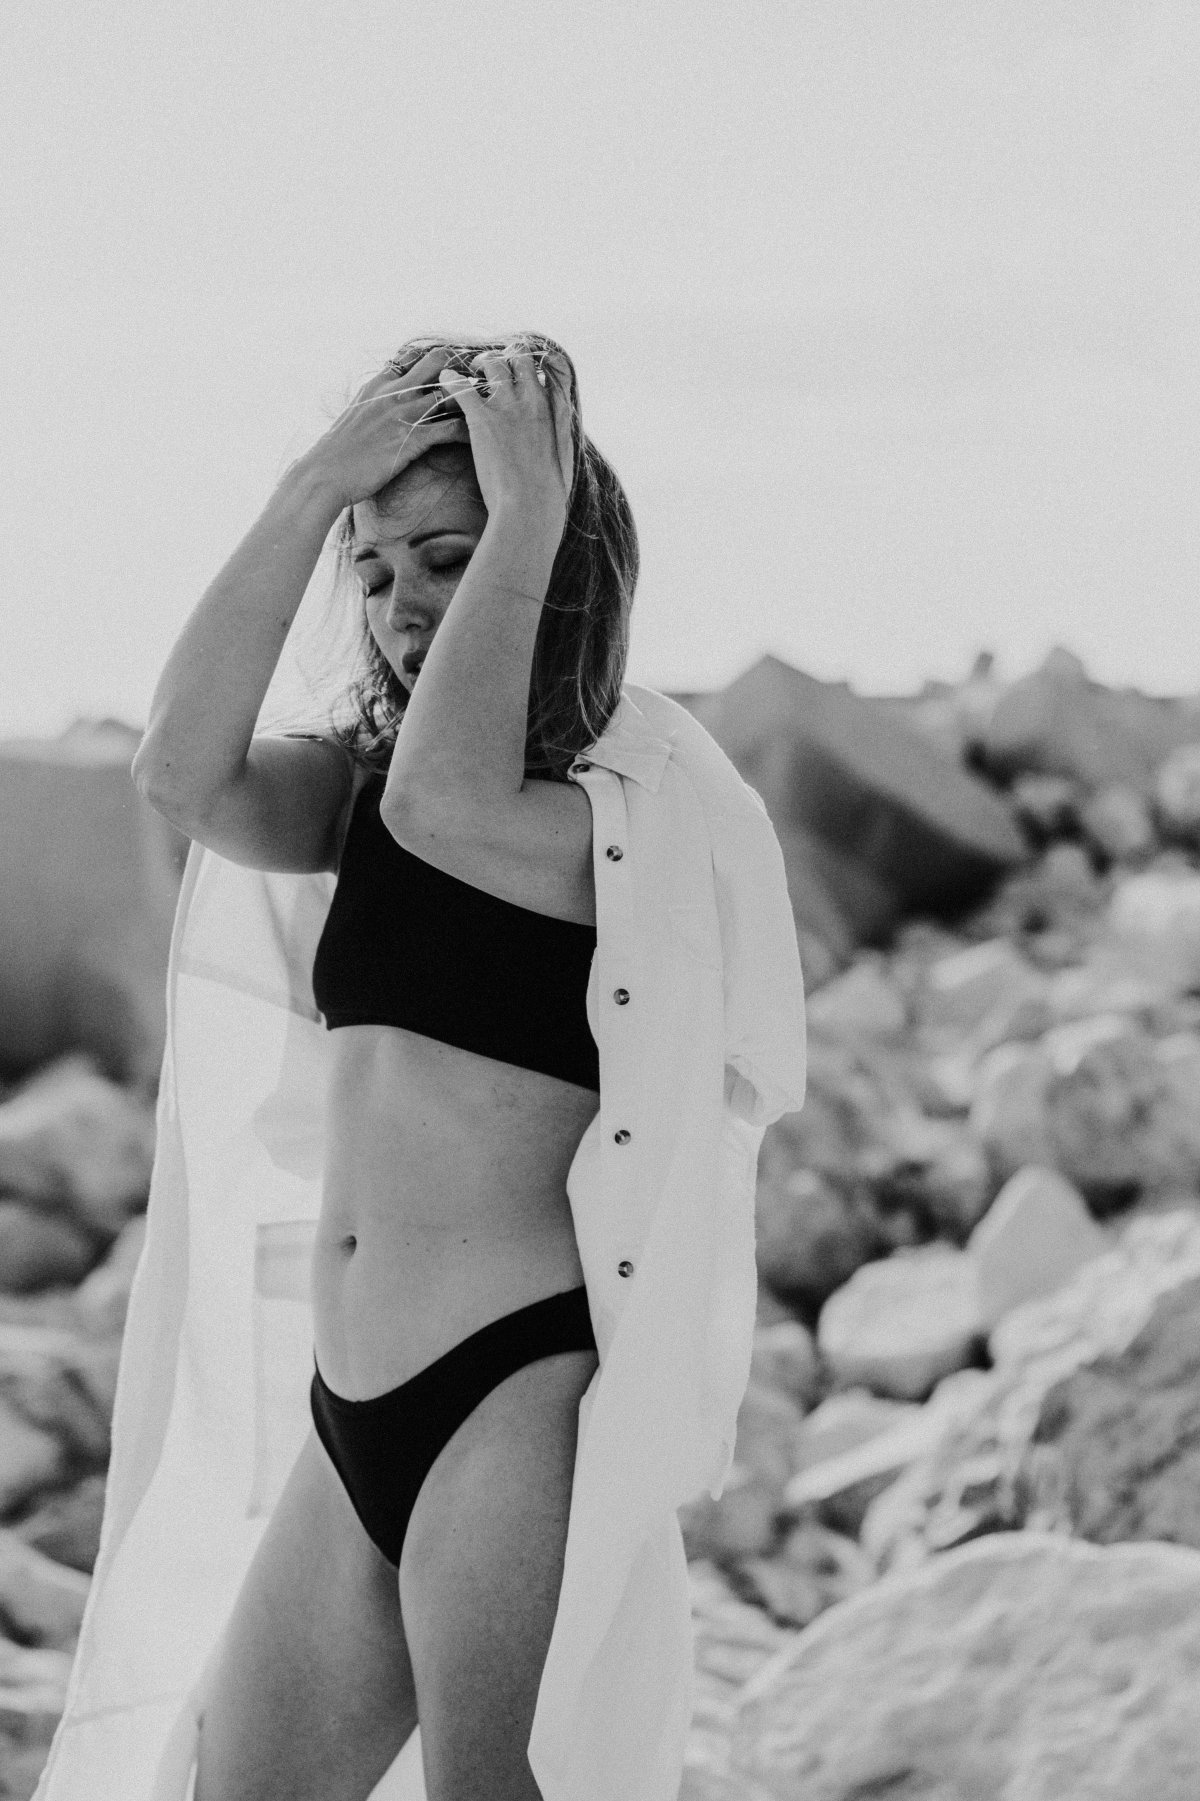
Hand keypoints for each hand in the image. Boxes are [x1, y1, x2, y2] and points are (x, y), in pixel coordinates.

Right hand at [295, 347, 473, 511]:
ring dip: (470, 398)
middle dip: (458, 369)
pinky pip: (449, 428)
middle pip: (436, 361)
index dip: (433, 361)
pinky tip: (478, 437)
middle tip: (475, 383)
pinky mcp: (411, 439)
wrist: (323, 474)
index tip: (450, 370)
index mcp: (377, 384)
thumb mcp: (353, 417)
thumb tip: (379, 408)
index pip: (412, 356)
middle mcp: (392, 391)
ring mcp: (402, 413)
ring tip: (488, 407)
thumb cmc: (335, 454)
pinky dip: (467, 431)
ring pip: (449, 391)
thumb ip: (371, 405)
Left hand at [438, 349, 573, 533]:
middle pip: (518, 357)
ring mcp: (507, 406)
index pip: (545, 368)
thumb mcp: (563, 455)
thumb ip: (558, 434)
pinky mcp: (482, 418)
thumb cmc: (547, 491)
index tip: (519, 373)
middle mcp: (532, 399)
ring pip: (491, 365)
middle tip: (489, 368)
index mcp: (553, 407)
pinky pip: (462, 387)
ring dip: (479, 364)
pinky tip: (445, 378)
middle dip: (504, 357)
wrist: (530, 506)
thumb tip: (552, 434)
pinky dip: (452, 380)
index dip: (530, 367)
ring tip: (468, 370)